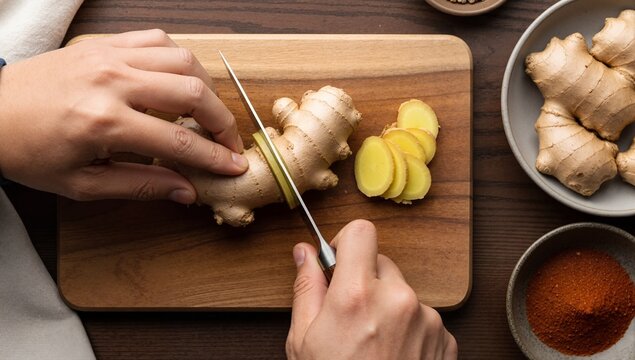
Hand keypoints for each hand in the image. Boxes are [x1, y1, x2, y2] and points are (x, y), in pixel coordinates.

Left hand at [0, 29, 246, 202]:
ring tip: (207, 112)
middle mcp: (112, 81)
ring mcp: (108, 55)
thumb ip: (141, 185)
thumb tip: (186, 191)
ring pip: (183, 59)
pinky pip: (157, 39)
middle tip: (228, 142)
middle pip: (193, 93)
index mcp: (104, 122)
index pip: (179, 140)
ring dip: (206, 87)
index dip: (214, 157)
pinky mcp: (103, 43)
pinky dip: (179, 59)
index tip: (234, 167)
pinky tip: (180, 80)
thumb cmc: (28, 152)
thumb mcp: (82, 184)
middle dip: (222, 121)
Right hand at [287, 220, 456, 359]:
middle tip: (351, 315)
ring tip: (374, 344)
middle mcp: (397, 300)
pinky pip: (423, 315)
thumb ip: (306, 288)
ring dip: (388, 306)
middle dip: (365, 280)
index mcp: (356, 295)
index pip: (361, 232)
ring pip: (402, 291)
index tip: (340, 261)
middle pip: (382, 262)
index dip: (346, 243)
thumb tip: (304, 253)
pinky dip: (409, 328)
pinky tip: (393, 355)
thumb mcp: (303, 341)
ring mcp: (427, 319)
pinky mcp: (446, 338)